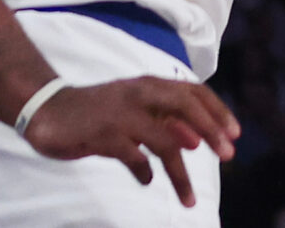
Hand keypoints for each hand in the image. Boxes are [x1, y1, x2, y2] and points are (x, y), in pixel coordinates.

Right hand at [21, 76, 239, 206]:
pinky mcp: (103, 135)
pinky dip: (144, 172)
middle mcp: (139, 94)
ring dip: (181, 174)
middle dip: (211, 131)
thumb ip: (163, 123)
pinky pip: (135, 158)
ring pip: (164, 143)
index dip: (218, 111)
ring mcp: (122, 114)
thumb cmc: (99, 112)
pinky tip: (145, 180)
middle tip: (228, 155)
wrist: (48, 110)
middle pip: (186, 107)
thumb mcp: (134, 112)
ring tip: (189, 200)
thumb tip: (195, 141)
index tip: (235, 135)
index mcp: (150, 85)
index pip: (193, 92)